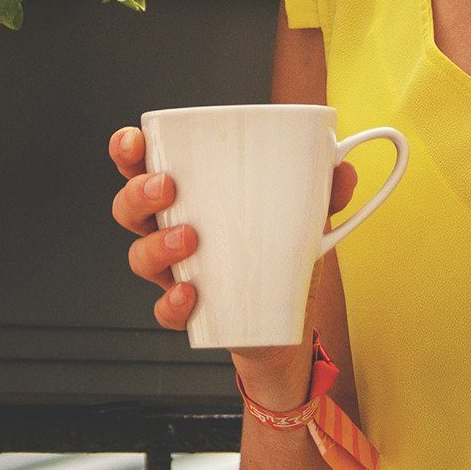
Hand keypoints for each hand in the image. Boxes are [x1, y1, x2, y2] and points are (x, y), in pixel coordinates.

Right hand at [107, 128, 357, 381]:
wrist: (283, 328)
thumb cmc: (278, 258)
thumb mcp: (302, 220)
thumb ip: (321, 193)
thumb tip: (342, 170)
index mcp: (189, 197)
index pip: (144, 167)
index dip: (129, 151)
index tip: (136, 142)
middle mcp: (170, 231)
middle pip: (128, 207)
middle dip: (137, 194)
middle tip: (167, 187)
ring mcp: (175, 273)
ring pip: (138, 256)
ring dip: (157, 245)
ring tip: (189, 238)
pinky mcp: (187, 312)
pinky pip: (163, 309)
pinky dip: (171, 303)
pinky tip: (191, 294)